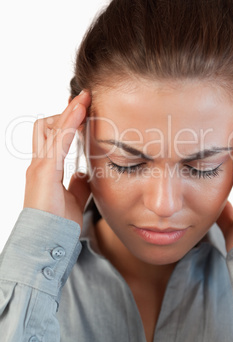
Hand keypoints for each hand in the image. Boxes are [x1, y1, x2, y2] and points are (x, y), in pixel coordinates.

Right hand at [23, 91, 90, 230]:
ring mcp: (39, 166)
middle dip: (65, 111)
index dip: (66, 120)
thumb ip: (77, 183)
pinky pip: (58, 140)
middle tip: (84, 99)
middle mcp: (39, 163)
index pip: (53, 136)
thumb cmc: (59, 223)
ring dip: (68, 112)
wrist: (48, 242)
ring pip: (50, 128)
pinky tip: (81, 112)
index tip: (83, 107)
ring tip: (85, 99)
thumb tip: (83, 172)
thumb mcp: (73, 197)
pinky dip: (69, 124)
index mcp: (46, 169)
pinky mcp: (45, 171)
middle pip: (47, 126)